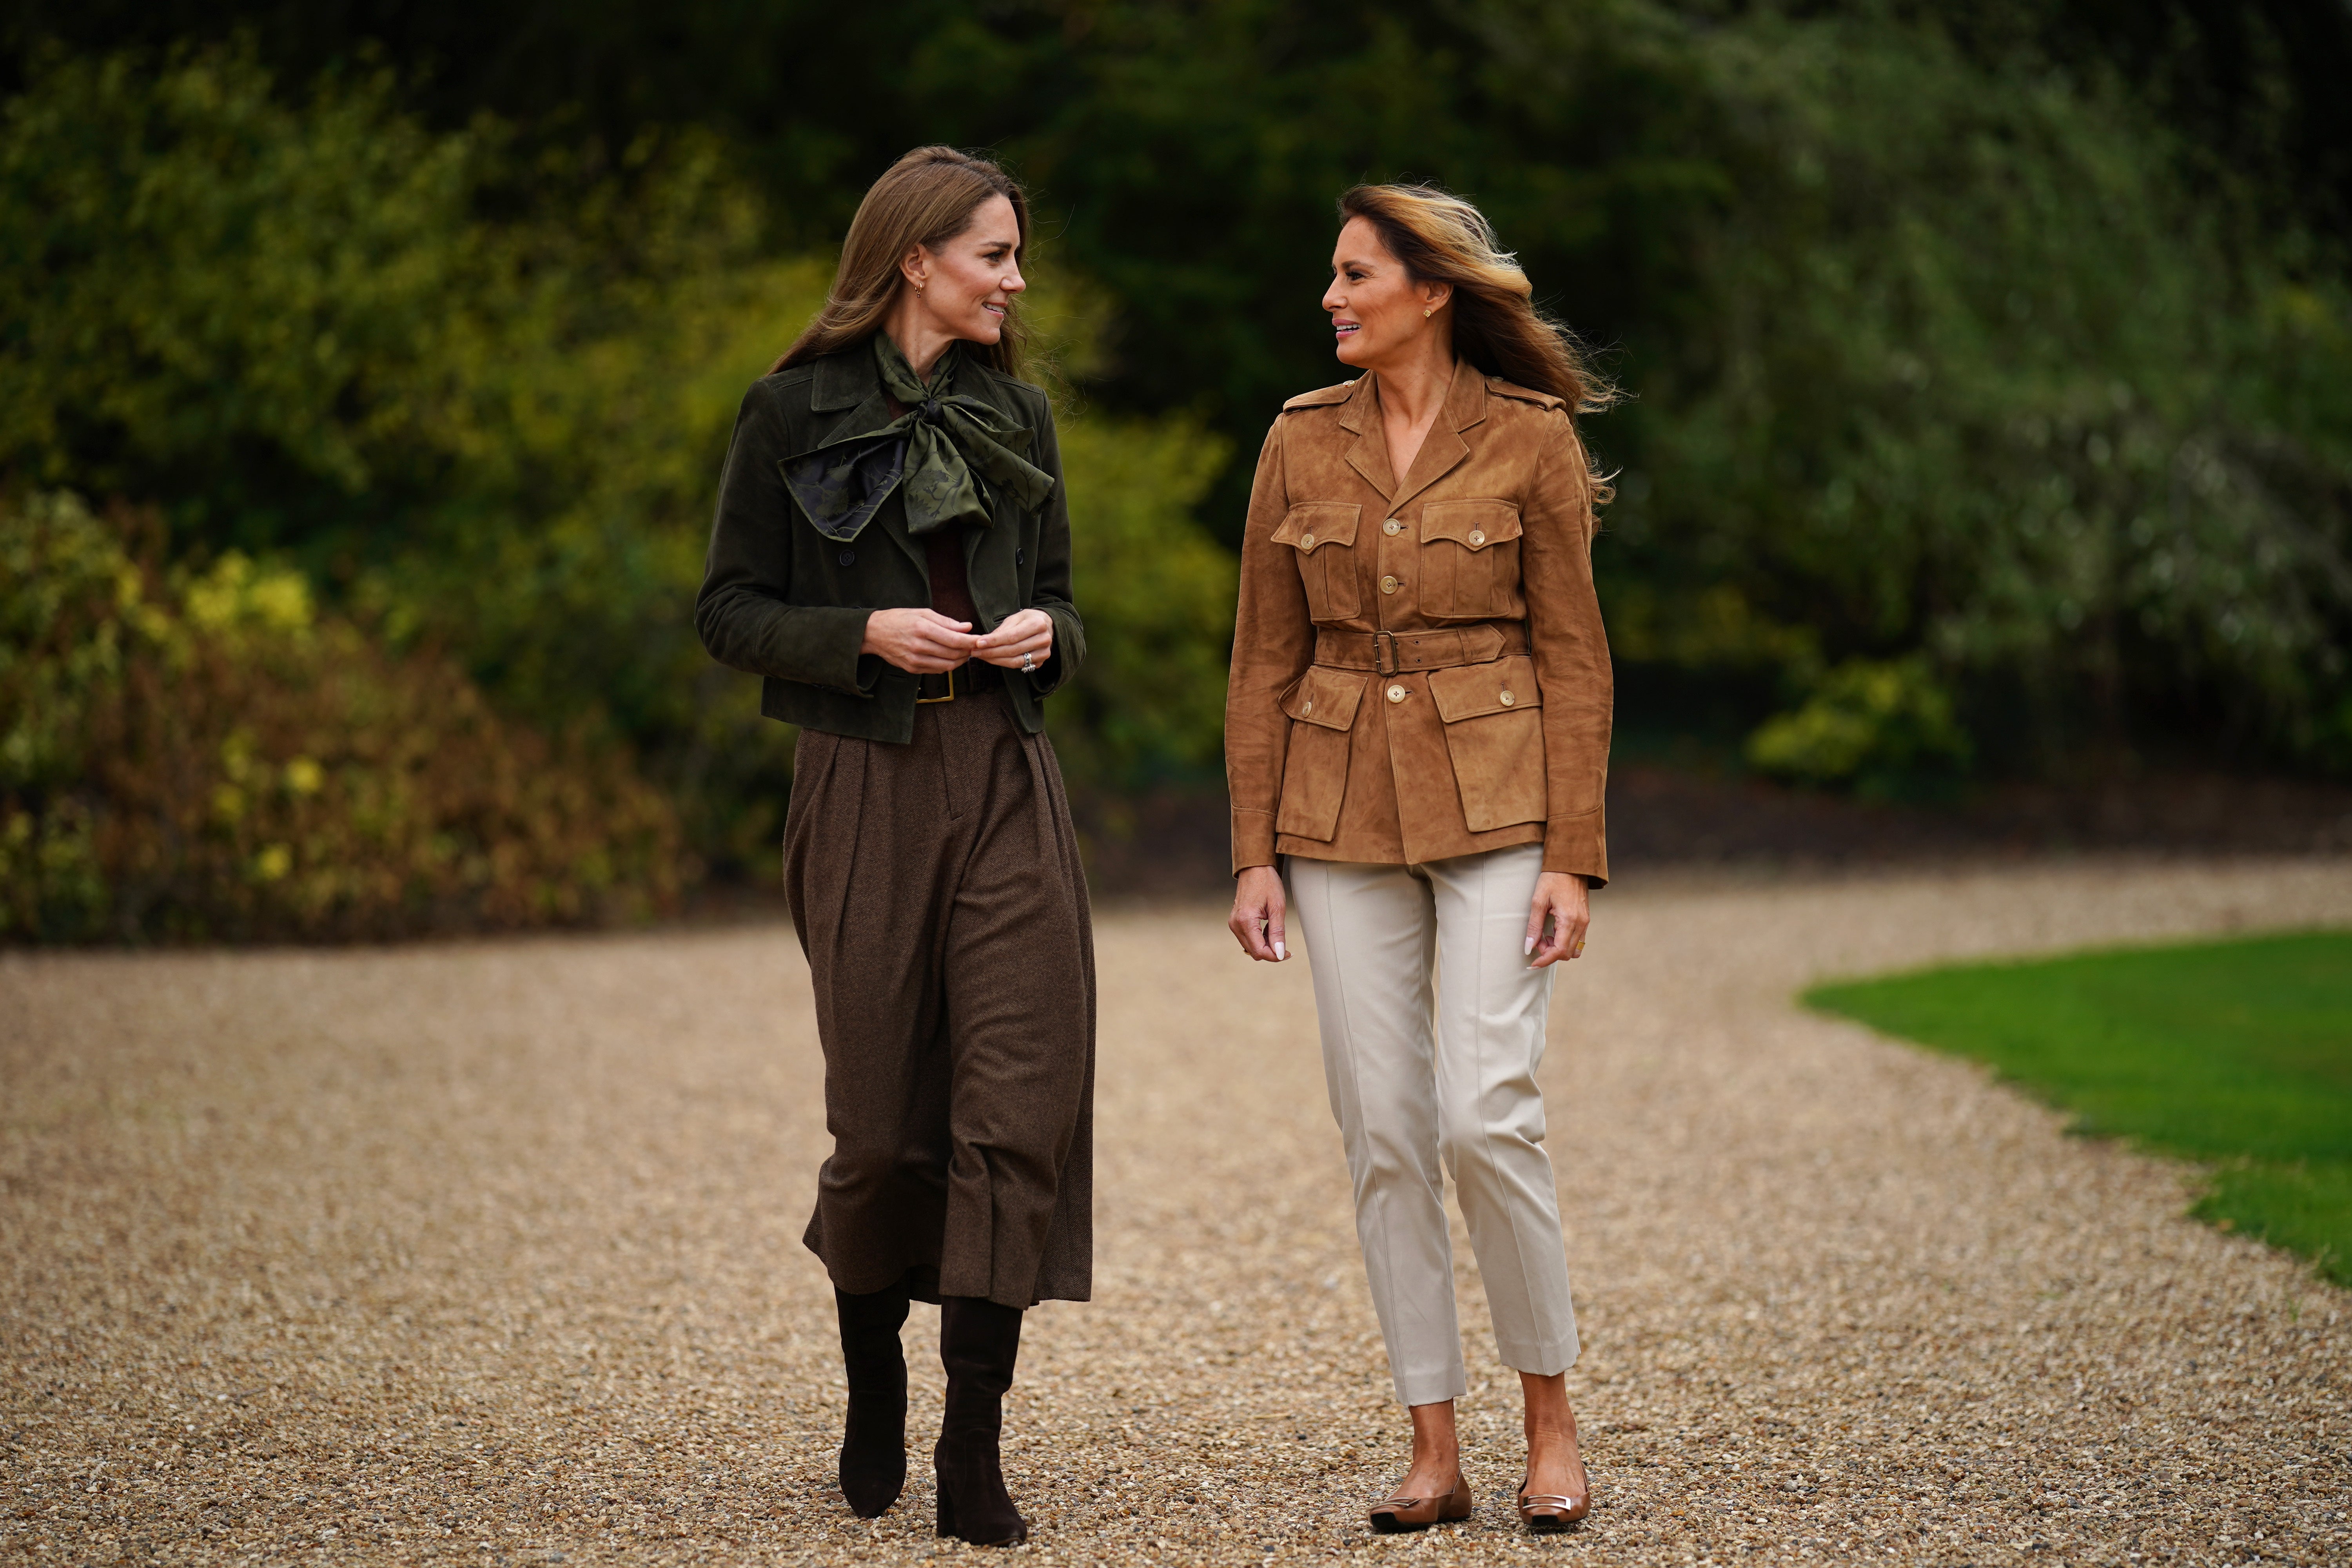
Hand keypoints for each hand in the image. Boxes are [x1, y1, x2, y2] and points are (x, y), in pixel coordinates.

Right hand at [862, 608, 978, 672]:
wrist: (873, 633)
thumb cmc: (898, 619)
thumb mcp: (922, 613)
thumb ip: (946, 621)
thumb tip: (967, 627)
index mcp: (922, 629)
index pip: (954, 640)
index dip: (971, 642)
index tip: (981, 640)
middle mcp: (919, 647)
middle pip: (953, 654)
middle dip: (968, 651)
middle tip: (975, 646)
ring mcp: (915, 660)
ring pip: (947, 665)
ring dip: (960, 660)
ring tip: (965, 652)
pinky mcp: (912, 669)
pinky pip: (937, 670)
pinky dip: (948, 664)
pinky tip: (951, 657)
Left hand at [972, 608, 1053, 670]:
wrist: (1046, 626)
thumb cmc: (1028, 620)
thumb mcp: (1015, 618)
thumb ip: (1002, 630)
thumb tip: (984, 641)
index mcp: (1038, 624)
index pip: (1012, 636)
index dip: (994, 641)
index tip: (978, 643)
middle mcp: (1044, 639)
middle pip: (1012, 650)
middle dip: (991, 652)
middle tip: (975, 651)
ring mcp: (1044, 652)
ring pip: (1015, 661)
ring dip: (995, 660)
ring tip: (981, 656)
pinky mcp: (1041, 662)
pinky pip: (1019, 666)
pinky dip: (1004, 663)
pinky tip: (993, 659)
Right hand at [1229, 864, 1288, 961]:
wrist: (1255, 869)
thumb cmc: (1267, 883)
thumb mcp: (1277, 907)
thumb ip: (1277, 932)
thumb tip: (1280, 953)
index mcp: (1245, 920)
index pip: (1259, 951)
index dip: (1275, 956)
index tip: (1288, 953)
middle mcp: (1236, 924)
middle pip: (1254, 952)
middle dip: (1270, 952)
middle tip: (1285, 944)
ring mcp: (1233, 923)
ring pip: (1250, 947)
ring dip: (1265, 945)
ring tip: (1275, 931)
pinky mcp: (1235, 922)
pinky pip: (1247, 939)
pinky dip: (1259, 939)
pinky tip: (1268, 928)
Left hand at [1524, 871, 1589, 967]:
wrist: (1570, 864)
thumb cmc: (1553, 879)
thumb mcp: (1538, 901)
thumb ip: (1534, 926)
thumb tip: (1528, 947)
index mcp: (1569, 920)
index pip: (1559, 951)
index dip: (1545, 960)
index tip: (1533, 963)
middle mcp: (1581, 923)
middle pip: (1567, 953)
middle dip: (1550, 953)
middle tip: (1537, 940)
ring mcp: (1585, 922)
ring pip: (1574, 949)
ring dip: (1559, 949)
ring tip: (1546, 935)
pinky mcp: (1586, 919)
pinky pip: (1578, 940)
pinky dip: (1566, 942)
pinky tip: (1555, 931)